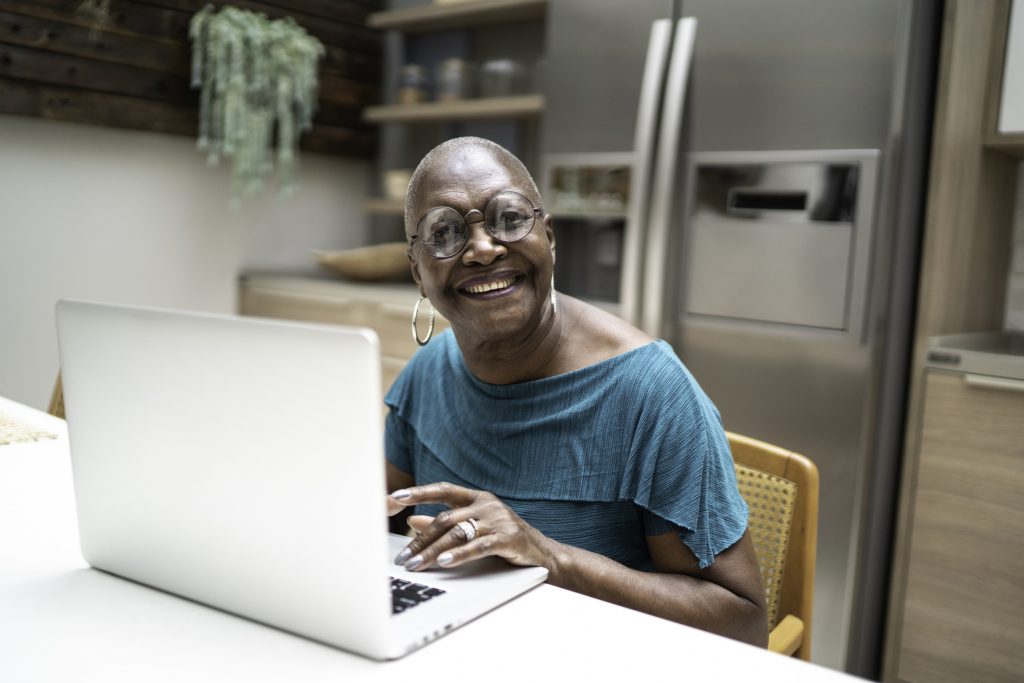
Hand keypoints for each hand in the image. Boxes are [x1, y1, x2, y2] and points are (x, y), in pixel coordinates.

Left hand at [388, 482, 552, 571]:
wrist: (543, 554)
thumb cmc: (504, 540)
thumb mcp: (475, 528)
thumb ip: (445, 524)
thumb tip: (413, 520)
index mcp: (478, 498)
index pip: (444, 490)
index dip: (419, 492)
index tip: (394, 498)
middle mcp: (487, 505)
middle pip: (445, 519)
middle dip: (421, 540)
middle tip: (404, 558)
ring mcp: (498, 520)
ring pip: (457, 534)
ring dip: (433, 552)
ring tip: (417, 565)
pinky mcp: (507, 537)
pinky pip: (478, 546)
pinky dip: (459, 555)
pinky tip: (444, 562)